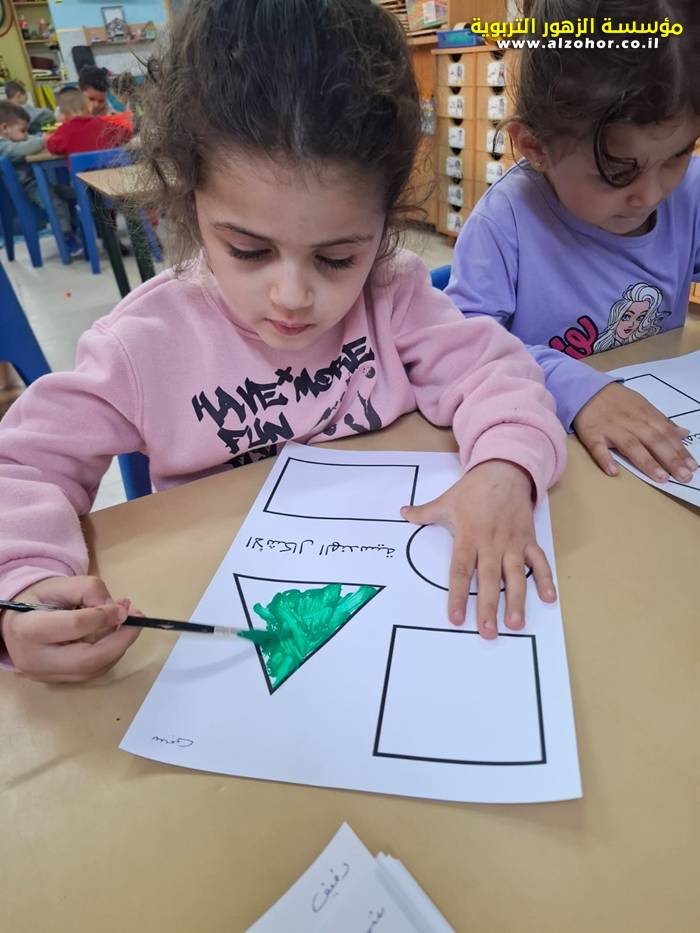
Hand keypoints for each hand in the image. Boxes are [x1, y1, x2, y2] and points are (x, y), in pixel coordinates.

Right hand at [0, 576, 140, 682]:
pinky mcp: (57, 683)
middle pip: (88, 659)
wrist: (16, 622)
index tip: (124, 607)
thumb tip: (119, 611)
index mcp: (29, 629)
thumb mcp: (62, 584)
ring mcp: (45, 676)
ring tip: (127, 623)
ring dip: (118, 648)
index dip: (104, 616)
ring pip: (93, 670)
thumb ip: (90, 591)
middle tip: (138, 621)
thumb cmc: (39, 600)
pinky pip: (91, 673)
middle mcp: (35, 660)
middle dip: (120, 641)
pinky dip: (109, 655)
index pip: (74, 626)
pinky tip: (115, 636)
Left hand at [401, 460, 555, 639]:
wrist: (505, 470)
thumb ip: (425, 512)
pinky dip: (545, 578)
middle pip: (488, 579)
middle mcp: (491, 542)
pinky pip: (538, 561)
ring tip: (516, 624)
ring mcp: (512, 542)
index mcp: (468, 536)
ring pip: (515, 575)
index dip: (457, 595)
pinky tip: (548, 598)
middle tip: (488, 632)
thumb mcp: (446, 500)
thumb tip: (402, 513)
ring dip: (517, 600)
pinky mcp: (529, 539)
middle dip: (488, 606)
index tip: (455, 618)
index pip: (460, 570)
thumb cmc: (473, 490)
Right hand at [573, 383, 696, 482]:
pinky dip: (605, 459)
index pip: (667, 434)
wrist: (587, 390)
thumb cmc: (618, 401)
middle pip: (654, 441)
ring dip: (647, 462)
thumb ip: (663, 422)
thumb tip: (684, 434)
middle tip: (684, 477)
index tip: (692, 467)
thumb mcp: (644, 406)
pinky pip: (598, 448)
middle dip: (671, 459)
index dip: (680, 451)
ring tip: (661, 478)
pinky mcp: (592, 435)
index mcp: (646, 415)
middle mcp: (632, 423)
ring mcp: (612, 429)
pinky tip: (613, 471)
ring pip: (631, 446)